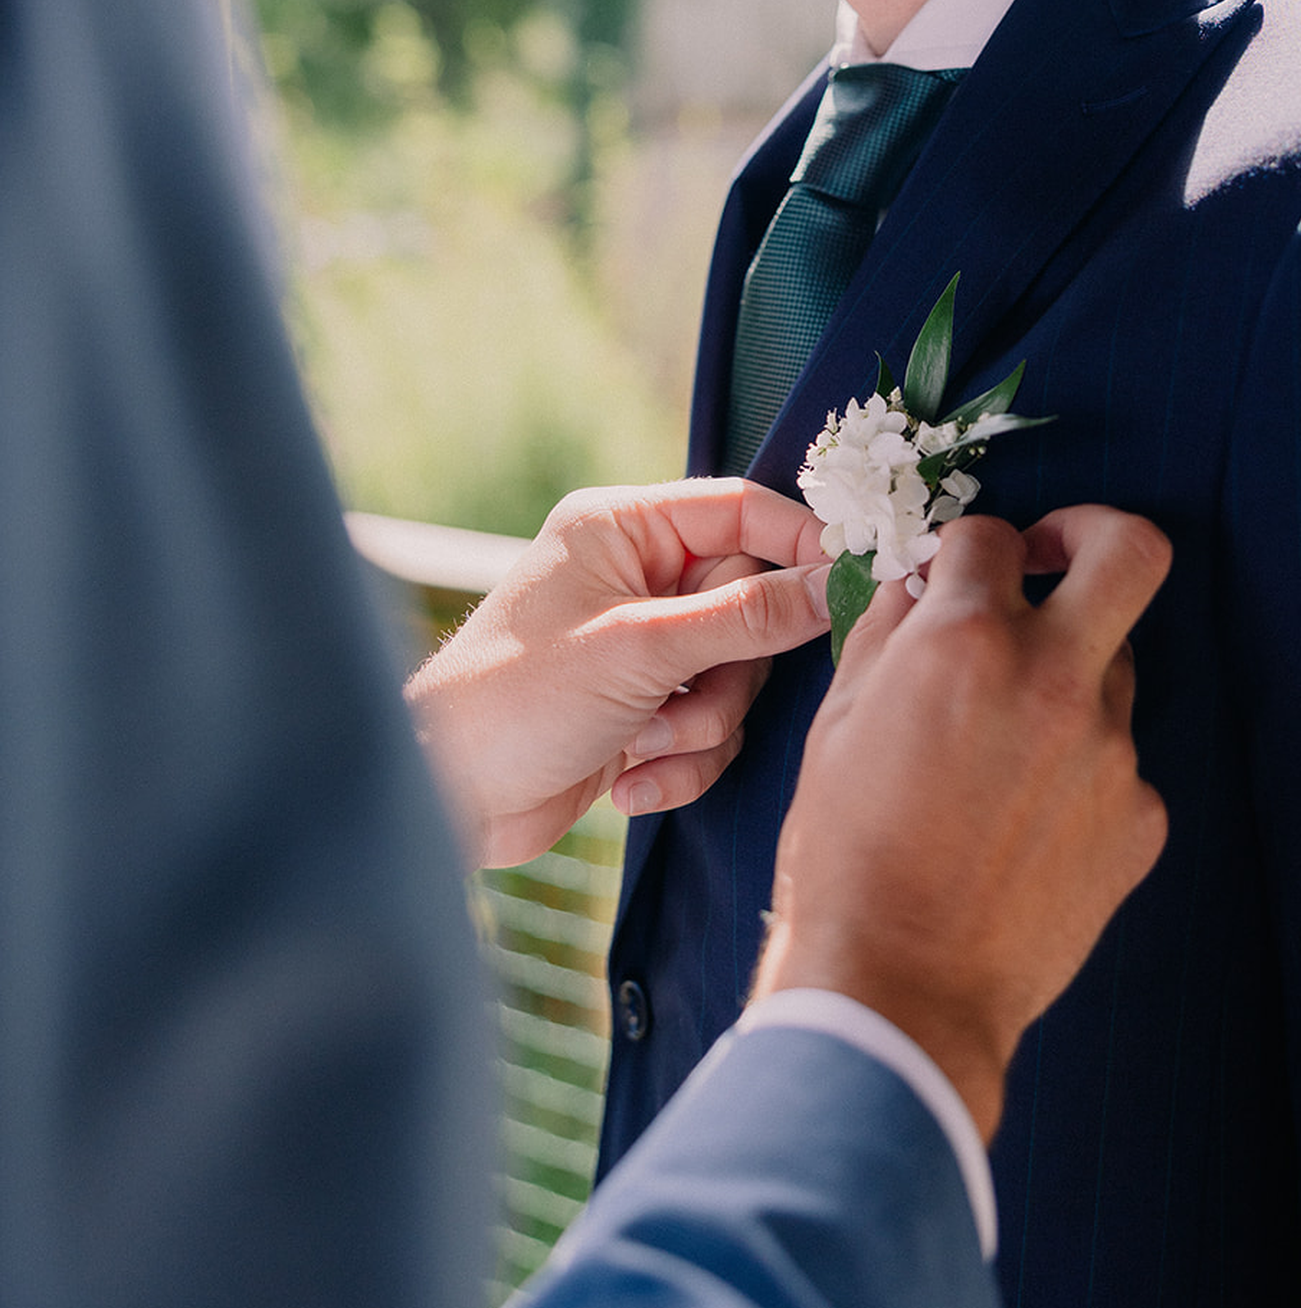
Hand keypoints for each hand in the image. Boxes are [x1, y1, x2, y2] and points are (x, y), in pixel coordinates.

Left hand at [406, 480, 829, 867]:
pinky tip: (627, 782)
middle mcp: (634, 576)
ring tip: (641, 746)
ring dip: (700, 725)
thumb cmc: (516, 701)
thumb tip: (833, 582)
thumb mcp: (642, 650)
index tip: (848, 583)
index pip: (741, 510)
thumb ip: (747, 616)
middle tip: (686, 701)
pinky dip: (680, 761)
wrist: (446, 798)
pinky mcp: (641, 707)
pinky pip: (709, 725)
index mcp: (622, 528)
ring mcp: (639, 644)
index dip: (799, 545)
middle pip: (751, 603)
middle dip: (727, 671)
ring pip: (737, 674)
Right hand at [752, 507, 1169, 1139]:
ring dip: (1069, 674)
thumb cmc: (846, 857)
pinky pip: (1120, 761)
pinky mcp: (1141, 818)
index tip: (961, 571)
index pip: (993, 535)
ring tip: (1005, 744)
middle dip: (1091, 534)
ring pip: (1116, 667)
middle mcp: (1054, 680)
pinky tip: (1025, 821)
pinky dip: (1080, 770)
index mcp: (967, 643)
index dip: (969, 546)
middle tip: (1053, 560)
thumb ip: (888, 633)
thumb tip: (917, 585)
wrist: (898, 989)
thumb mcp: (837, 722)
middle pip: (1131, 552)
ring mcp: (1111, 751)